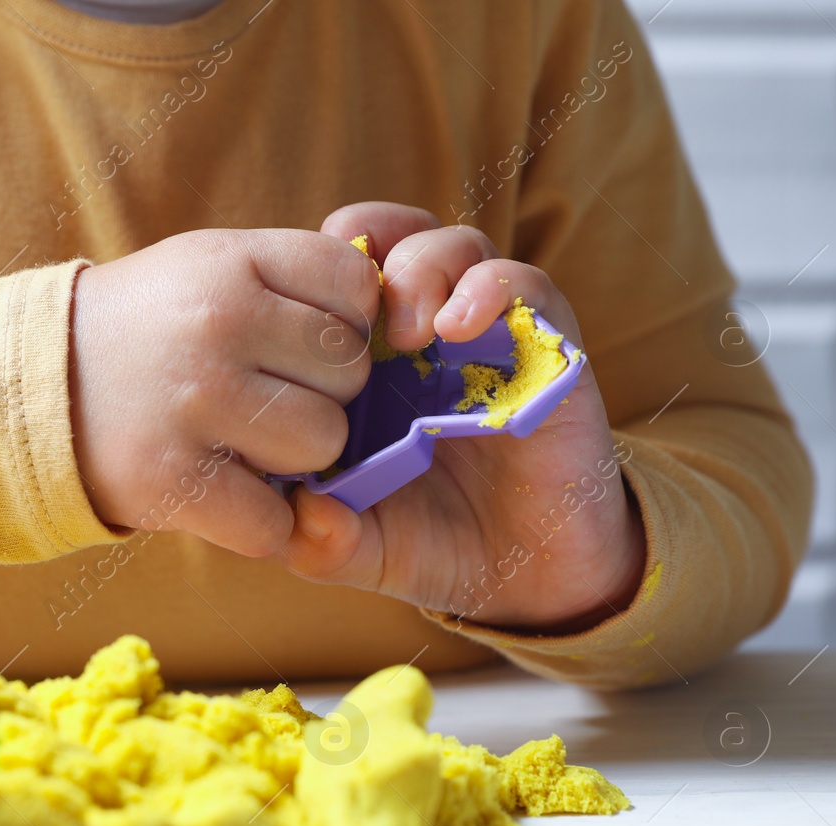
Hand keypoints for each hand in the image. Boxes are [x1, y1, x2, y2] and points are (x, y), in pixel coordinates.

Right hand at [69, 228, 380, 557]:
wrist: (28, 389)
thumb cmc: (142, 328)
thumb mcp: (206, 266)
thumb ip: (291, 276)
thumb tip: (387, 304)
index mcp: (232, 263)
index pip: (353, 284)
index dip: (344, 322)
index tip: (303, 341)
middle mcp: (219, 324)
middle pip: (349, 372)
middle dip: (322, 394)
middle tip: (266, 399)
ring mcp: (197, 402)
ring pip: (323, 444)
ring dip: (297, 460)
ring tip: (245, 444)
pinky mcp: (174, 478)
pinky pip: (273, 519)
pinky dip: (262, 521)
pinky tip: (227, 496)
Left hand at [278, 203, 646, 632]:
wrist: (531, 577)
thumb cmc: (435, 545)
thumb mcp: (359, 550)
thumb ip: (319, 542)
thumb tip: (302, 513)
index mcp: (364, 363)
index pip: (325, 276)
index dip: (303, 278)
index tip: (287, 326)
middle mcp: (423, 335)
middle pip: (385, 237)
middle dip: (361, 252)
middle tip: (351, 317)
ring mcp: (487, 334)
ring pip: (453, 245)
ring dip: (422, 268)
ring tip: (409, 329)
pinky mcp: (548, 346)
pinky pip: (525, 284)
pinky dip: (489, 288)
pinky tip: (461, 329)